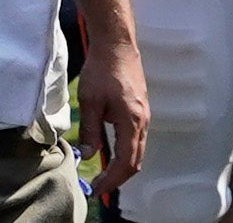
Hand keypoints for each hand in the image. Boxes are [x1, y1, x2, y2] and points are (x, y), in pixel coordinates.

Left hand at [75, 25, 148, 202]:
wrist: (117, 44)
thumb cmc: (102, 69)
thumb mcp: (90, 101)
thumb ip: (90, 131)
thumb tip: (88, 156)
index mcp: (132, 121)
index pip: (125, 162)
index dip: (111, 179)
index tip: (96, 189)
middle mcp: (142, 121)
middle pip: (135, 161)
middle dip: (118, 177)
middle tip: (98, 186)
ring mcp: (143, 115)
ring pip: (137, 151)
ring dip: (122, 166)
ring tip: (103, 174)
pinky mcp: (140, 109)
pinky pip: (136, 139)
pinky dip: (125, 153)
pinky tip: (110, 153)